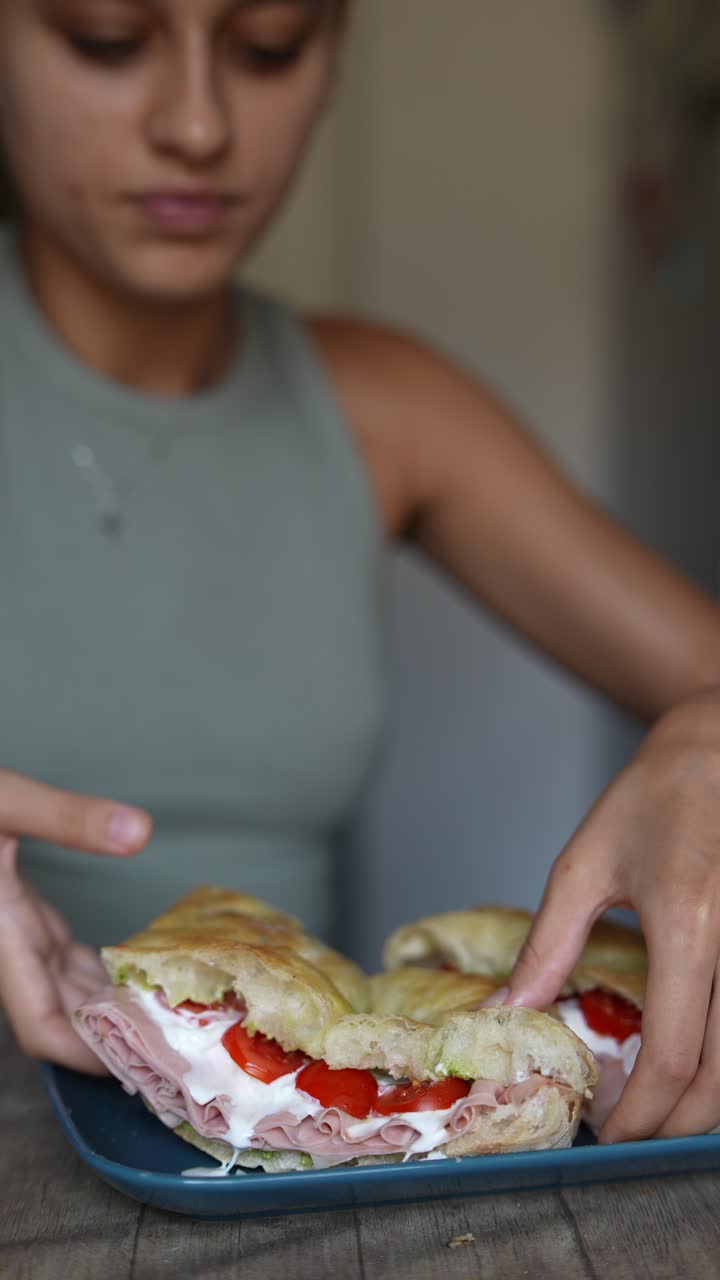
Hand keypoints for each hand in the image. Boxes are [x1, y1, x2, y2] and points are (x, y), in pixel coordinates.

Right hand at [0, 768, 151, 1069]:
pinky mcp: (17, 910)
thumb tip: (140, 832)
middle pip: (61, 1017)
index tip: (141, 1066)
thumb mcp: (5, 800)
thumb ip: (67, 818)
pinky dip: (96, 971)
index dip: (85, 1057)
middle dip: (113, 1039)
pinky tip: (132, 974)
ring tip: (172, 1019)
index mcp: (1, 934)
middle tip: (180, 1048)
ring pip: (63, 989)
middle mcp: (6, 945)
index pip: (41, 1026)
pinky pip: (60, 957)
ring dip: (109, 1007)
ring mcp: (12, 930)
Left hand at [483, 688, 719, 1142]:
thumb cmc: (657, 794)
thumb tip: (509, 1011)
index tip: (607, 1132)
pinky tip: (695, 1057)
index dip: (641, 1112)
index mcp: (690, 926)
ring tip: (656, 1103)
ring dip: (707, 1101)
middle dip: (674, 1124)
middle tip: (628, 1130)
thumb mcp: (587, 863)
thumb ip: (550, 946)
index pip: (675, 1054)